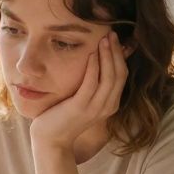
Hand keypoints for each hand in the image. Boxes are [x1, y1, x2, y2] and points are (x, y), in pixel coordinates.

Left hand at [30, 33, 127, 151]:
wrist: (51, 140)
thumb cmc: (64, 117)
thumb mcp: (83, 99)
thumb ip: (92, 85)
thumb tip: (95, 62)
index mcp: (110, 104)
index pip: (123, 75)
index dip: (121, 56)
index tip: (115, 39)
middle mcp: (107, 106)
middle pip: (120, 74)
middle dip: (117, 52)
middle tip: (111, 33)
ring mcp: (95, 108)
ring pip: (110, 77)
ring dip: (108, 56)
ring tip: (104, 39)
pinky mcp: (81, 107)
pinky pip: (92, 83)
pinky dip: (94, 67)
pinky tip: (92, 53)